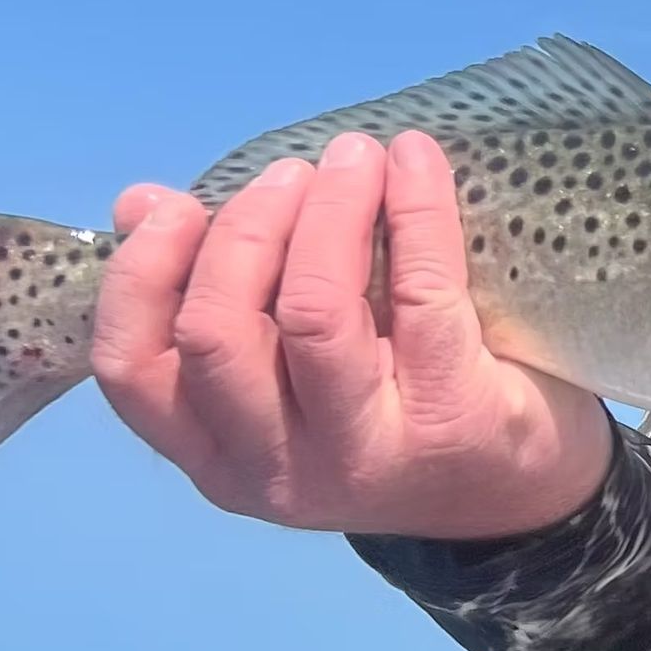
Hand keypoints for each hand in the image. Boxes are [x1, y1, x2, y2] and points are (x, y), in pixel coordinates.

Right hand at [90, 129, 616, 538]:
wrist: (515, 489)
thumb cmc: (382, 409)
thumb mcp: (284, 371)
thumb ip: (210, 293)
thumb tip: (140, 204)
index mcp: (217, 454)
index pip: (135, 369)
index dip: (143, 273)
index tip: (179, 206)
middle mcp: (277, 468)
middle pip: (218, 333)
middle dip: (245, 229)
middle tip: (292, 174)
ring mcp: (366, 452)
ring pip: (313, 314)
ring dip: (325, 213)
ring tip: (352, 161)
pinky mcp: (452, 416)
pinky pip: (420, 291)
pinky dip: (415, 207)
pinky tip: (413, 161)